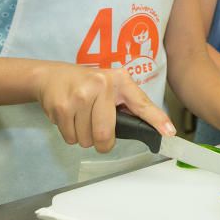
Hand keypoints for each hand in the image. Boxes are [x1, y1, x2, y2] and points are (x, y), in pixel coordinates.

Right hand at [31, 63, 174, 152]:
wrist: (51, 76)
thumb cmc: (86, 84)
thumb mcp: (110, 87)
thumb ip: (126, 104)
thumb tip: (147, 128)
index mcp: (120, 80)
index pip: (141, 103)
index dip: (157, 120)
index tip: (169, 132)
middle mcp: (102, 85)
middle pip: (105, 134)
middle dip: (103, 143)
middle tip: (99, 134)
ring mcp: (80, 95)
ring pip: (87, 140)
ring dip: (84, 137)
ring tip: (81, 117)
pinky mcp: (62, 106)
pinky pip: (71, 138)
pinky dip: (71, 134)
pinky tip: (70, 116)